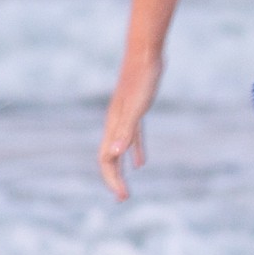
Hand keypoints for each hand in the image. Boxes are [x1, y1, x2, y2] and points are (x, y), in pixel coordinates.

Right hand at [98, 51, 161, 199]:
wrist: (146, 55)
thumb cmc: (143, 80)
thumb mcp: (137, 108)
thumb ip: (127, 131)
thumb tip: (116, 156)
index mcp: (114, 126)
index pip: (107, 160)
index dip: (113, 179)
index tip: (122, 196)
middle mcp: (115, 124)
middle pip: (110, 158)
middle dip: (114, 180)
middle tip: (122, 199)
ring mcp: (124, 118)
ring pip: (120, 150)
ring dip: (122, 169)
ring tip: (126, 187)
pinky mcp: (136, 111)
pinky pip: (133, 138)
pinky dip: (136, 151)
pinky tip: (141, 163)